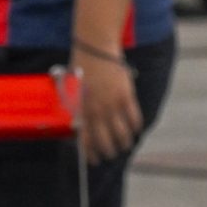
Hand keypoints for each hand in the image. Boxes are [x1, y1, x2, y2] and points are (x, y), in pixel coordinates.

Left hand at [74, 48, 143, 164]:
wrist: (95, 47)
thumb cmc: (81, 65)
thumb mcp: (71, 86)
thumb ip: (74, 105)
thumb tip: (76, 123)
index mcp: (81, 108)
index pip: (86, 138)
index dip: (90, 152)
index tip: (94, 159)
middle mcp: (97, 109)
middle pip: (105, 140)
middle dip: (108, 152)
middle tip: (110, 154)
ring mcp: (112, 103)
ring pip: (121, 133)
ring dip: (124, 143)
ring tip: (124, 145)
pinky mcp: (125, 96)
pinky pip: (134, 118)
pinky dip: (135, 127)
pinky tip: (135, 130)